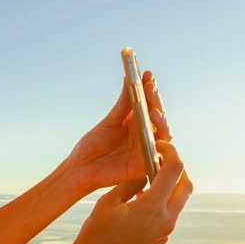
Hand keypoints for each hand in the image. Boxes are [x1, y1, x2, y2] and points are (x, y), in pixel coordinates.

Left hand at [61, 70, 171, 196]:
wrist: (80, 169)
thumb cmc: (92, 146)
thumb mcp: (109, 122)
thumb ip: (122, 104)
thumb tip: (129, 78)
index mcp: (136, 121)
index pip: (149, 102)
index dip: (150, 88)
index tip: (148, 74)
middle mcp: (145, 133)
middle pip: (159, 115)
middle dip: (156, 100)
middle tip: (150, 87)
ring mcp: (147, 148)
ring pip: (164, 133)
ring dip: (161, 121)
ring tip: (153, 111)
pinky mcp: (145, 165)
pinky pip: (160, 156)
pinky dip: (162, 146)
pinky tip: (158, 138)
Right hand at [67, 140, 191, 243]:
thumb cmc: (96, 232)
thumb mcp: (108, 201)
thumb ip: (130, 183)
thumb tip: (144, 173)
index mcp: (153, 206)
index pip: (174, 170)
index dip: (171, 153)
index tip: (161, 147)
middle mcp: (165, 219)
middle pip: (186, 186)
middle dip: (176, 169)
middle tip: (159, 161)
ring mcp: (165, 231)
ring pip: (179, 201)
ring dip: (170, 187)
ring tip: (148, 180)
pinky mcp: (160, 239)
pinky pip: (169, 215)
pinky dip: (163, 202)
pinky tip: (142, 201)